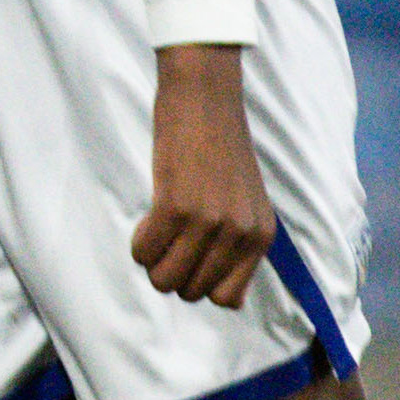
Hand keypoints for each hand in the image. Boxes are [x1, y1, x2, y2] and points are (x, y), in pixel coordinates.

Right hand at [133, 42, 274, 307]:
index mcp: (260, 236)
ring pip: (165, 279)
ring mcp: (209, 221)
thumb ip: (241, 245)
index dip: (200, 285)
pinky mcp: (175, 205)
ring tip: (156, 231)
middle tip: (168, 240)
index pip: (227, 299)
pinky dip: (138, 243)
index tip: (190, 259)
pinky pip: (144, 251)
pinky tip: (146, 220)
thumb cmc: (220, 148)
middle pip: (191, 292)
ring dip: (152, 262)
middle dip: (171, 272)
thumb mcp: (247, 202)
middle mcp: (239, 233)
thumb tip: (227, 300)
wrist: (206, 100)